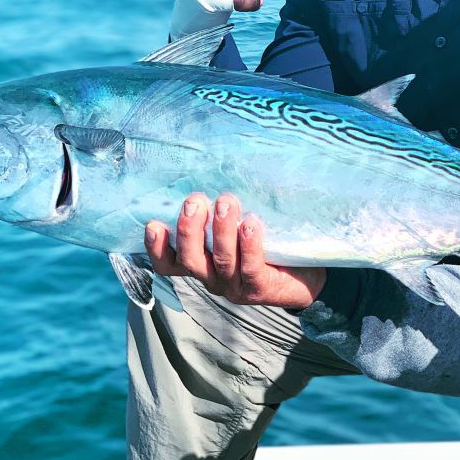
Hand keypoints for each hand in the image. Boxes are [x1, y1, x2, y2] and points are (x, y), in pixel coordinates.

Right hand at [146, 192, 326, 308]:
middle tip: (195, 200)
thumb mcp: (238, 227)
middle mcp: (214, 277)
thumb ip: (221, 211)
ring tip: (226, 202)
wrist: (306, 274)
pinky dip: (250, 245)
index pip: (169, 263)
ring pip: (221, 260)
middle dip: (190, 229)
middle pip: (191, 259)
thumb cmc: (266, 243)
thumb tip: (214, 170)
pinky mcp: (260, 289)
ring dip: (221, 229)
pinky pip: (251, 267)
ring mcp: (236, 286)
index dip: (157, 247)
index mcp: (202, 263)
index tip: (153, 224)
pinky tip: (252, 224)